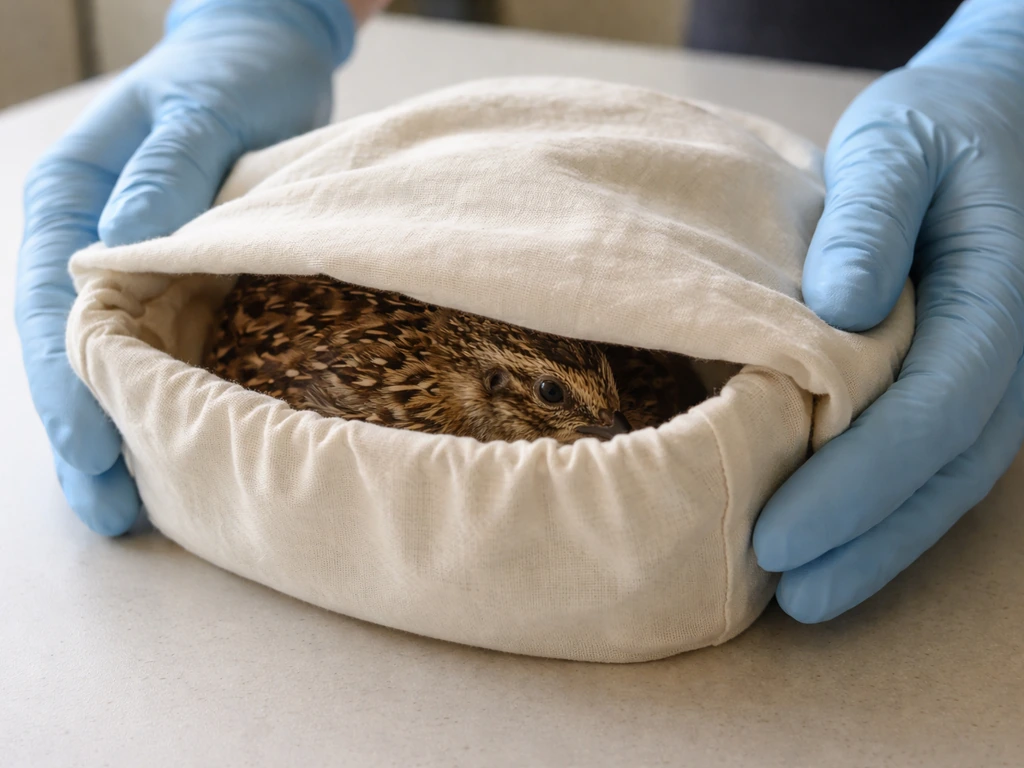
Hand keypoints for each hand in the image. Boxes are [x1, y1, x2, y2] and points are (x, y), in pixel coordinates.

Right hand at [15, 0, 355, 534]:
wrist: (266, 60)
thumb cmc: (230, 75)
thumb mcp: (199, 113)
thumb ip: (164, 178)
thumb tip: (118, 254)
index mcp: (72, 199)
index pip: (51, 307)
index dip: (66, 383)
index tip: (92, 447)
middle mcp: (92, 242)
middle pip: (72, 352)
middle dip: (86, 433)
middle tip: (109, 512)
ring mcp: (137, 267)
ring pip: (117, 362)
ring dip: (124, 432)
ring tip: (133, 511)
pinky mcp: (184, 280)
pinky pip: (165, 348)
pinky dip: (168, 399)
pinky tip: (181, 449)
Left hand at [753, 0, 1023, 621]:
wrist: (980, 125)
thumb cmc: (931, 131)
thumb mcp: (894, 146)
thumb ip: (870, 219)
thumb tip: (841, 310)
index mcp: (996, 296)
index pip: (933, 410)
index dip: (858, 482)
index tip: (780, 536)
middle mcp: (1009, 354)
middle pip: (944, 471)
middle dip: (866, 540)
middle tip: (785, 593)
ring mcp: (994, 377)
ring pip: (945, 483)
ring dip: (877, 547)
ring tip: (801, 597)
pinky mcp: (963, 385)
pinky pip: (933, 463)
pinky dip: (884, 513)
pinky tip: (833, 547)